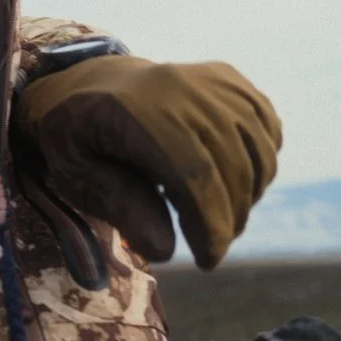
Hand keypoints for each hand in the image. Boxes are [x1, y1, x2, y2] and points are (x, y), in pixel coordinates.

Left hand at [15, 55, 280, 268]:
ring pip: (256, 149)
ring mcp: (208, 80)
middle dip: (229, 218)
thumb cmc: (76, 136)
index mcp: (133, 111)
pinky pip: (266, 129)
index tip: (207, 260)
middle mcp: (178, 87)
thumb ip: (117, 206)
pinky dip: (260, 164)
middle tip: (212, 250)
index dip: (209, 223)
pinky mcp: (228, 80)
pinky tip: (233, 186)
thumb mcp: (75, 174)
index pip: (191, 173)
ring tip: (220, 223)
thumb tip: (165, 250)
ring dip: (248, 196)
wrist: (85, 83)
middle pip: (230, 165)